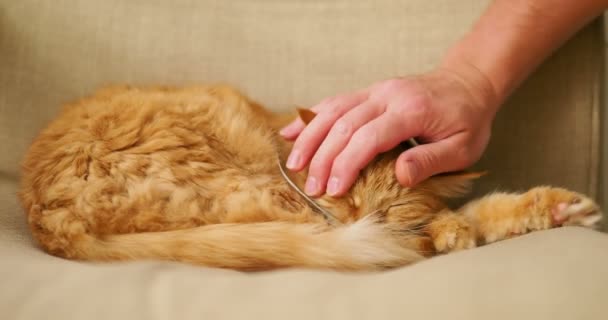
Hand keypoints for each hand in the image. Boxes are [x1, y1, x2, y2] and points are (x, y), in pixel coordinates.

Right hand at [280, 67, 498, 196]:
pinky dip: (310, 117)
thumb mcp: (463, 148)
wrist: (469, 82)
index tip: (334, 190)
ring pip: (332, 110)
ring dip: (309, 137)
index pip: (369, 137)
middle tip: (312, 188)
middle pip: (343, 125)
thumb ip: (432, 161)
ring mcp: (375, 90)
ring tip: (293, 164)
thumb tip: (400, 176)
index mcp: (411, 110)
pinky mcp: (368, 92)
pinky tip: (291, 130)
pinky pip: (333, 102)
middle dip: (323, 158)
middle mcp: (387, 95)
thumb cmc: (468, 120)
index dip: (347, 164)